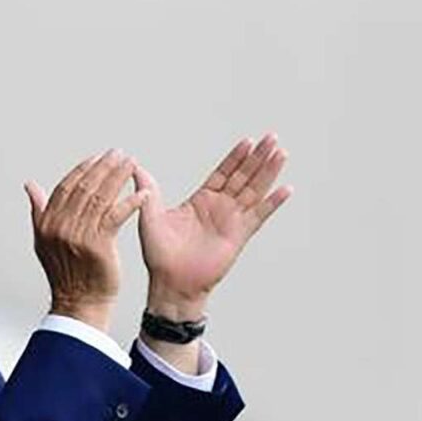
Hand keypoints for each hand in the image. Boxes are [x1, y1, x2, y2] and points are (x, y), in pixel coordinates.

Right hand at [25, 150, 141, 330]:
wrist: (79, 303)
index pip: (67, 187)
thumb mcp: (44, 240)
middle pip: (85, 188)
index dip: (84, 169)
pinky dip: (131, 201)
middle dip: (104, 167)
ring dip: (118, 177)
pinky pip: (116, 215)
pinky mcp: (98, 244)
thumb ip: (39, 210)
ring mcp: (79, 235)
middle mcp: (60, 226)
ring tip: (131, 163)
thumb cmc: (66, 273)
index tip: (99, 157)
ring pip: (101, 197)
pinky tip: (143, 192)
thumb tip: (30, 185)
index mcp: (47, 222)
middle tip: (119, 153)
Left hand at [136, 134, 291, 321]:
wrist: (171, 283)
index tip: (248, 141)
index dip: (236, 157)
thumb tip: (135, 167)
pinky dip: (273, 203)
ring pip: (255, 190)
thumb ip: (148, 190)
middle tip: (271, 137)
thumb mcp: (150, 216)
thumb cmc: (160, 255)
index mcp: (202, 200)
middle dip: (258, 157)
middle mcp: (220, 207)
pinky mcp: (239, 236)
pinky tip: (286, 189)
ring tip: (281, 153)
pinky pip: (259, 216)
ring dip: (269, 172)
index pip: (223, 172)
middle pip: (244, 176)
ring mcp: (232, 221)